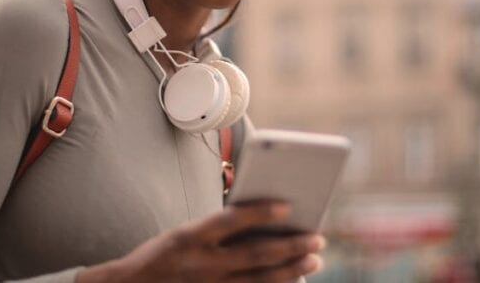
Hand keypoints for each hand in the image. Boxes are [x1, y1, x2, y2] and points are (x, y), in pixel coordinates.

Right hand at [78, 201, 324, 282]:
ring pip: (259, 281)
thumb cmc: (162, 256)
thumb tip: (261, 220)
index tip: (288, 205)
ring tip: (313, 260)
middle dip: (290, 246)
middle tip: (317, 238)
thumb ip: (217, 228)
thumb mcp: (182, 234)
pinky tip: (292, 282)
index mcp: (189, 238)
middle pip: (255, 254)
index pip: (230, 220)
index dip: (259, 212)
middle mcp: (200, 265)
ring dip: (290, 270)